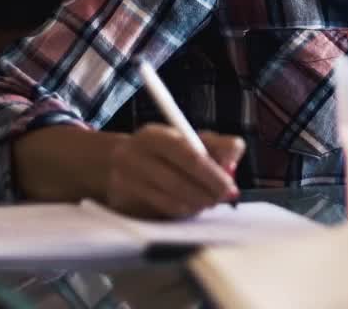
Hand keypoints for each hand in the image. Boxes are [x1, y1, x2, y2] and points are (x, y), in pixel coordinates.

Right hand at [105, 124, 244, 218]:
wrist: (115, 163)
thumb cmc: (164, 151)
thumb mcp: (188, 139)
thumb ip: (217, 145)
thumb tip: (232, 163)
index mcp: (155, 136)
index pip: (189, 155)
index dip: (213, 172)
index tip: (229, 184)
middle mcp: (137, 156)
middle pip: (179, 180)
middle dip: (208, 192)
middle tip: (224, 197)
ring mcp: (127, 181)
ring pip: (172, 200)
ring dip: (198, 204)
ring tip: (209, 201)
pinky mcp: (125, 202)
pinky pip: (162, 211)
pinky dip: (183, 211)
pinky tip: (191, 206)